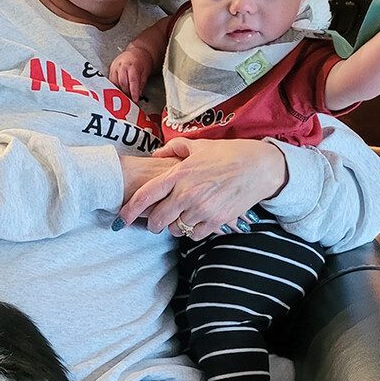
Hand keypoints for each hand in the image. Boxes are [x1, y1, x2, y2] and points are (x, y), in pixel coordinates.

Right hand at [109, 47, 153, 102]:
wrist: (137, 52)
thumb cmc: (142, 61)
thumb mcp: (146, 72)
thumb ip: (142, 84)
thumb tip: (138, 95)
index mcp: (132, 64)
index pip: (132, 80)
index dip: (133, 91)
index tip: (135, 99)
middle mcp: (122, 65)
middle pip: (122, 82)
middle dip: (126, 93)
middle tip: (131, 99)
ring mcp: (115, 67)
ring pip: (114, 83)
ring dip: (120, 91)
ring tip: (125, 96)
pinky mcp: (110, 69)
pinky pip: (111, 81)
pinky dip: (115, 87)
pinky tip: (119, 91)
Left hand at [116, 137, 287, 239]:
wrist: (259, 167)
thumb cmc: (228, 153)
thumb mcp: (198, 145)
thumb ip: (173, 149)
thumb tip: (155, 155)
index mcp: (178, 174)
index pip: (145, 196)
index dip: (129, 210)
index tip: (120, 219)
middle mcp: (187, 193)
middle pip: (157, 219)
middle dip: (152, 223)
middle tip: (154, 221)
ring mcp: (202, 209)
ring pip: (175, 229)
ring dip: (173, 226)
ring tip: (180, 217)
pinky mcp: (216, 221)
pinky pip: (193, 235)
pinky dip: (191, 231)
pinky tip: (196, 220)